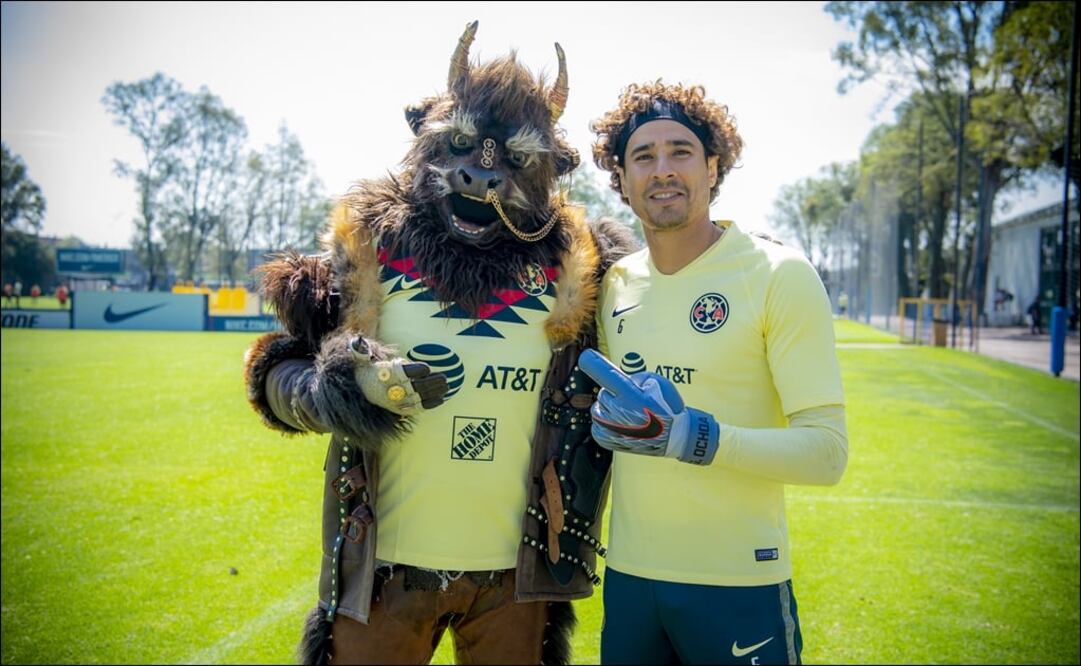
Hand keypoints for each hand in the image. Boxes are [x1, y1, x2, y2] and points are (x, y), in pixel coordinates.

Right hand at [351, 336, 447, 415]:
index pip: (400, 373)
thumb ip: (364, 350)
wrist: (359, 393)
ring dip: (433, 392)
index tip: (426, 368)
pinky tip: (441, 399)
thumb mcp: (363, 360)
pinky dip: (429, 404)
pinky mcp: (400, 409)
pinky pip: (416, 408)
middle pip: (413, 387)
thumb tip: (359, 340)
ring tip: (445, 385)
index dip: (414, 371)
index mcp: (382, 376)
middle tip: (443, 378)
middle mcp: (390, 390)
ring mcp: (395, 401)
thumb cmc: (369, 371)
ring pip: (418, 398)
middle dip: (430, 383)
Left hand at [578, 349, 717, 464]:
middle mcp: (619, 411)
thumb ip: (636, 377)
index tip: (587, 357)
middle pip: (604, 393)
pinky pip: (596, 425)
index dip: (593, 363)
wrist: (673, 438)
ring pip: (598, 409)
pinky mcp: (606, 440)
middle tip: (632, 401)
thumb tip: (621, 381)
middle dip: (615, 394)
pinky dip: (605, 423)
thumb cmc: (668, 408)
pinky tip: (620, 425)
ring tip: (627, 413)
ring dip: (608, 408)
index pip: (605, 374)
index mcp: (632, 395)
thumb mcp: (659, 383)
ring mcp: (611, 428)